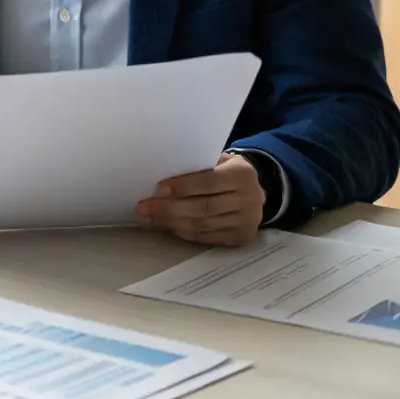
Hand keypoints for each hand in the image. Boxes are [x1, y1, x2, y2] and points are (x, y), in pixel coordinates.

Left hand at [136, 153, 264, 246]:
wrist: (255, 192)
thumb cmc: (226, 172)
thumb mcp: (218, 160)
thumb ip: (197, 166)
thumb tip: (160, 174)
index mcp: (242, 174)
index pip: (209, 182)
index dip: (183, 187)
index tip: (158, 189)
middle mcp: (249, 199)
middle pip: (204, 207)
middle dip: (169, 209)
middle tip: (143, 208)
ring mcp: (247, 222)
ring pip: (203, 225)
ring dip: (172, 223)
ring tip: (149, 219)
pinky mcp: (240, 238)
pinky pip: (207, 237)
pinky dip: (184, 233)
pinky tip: (166, 227)